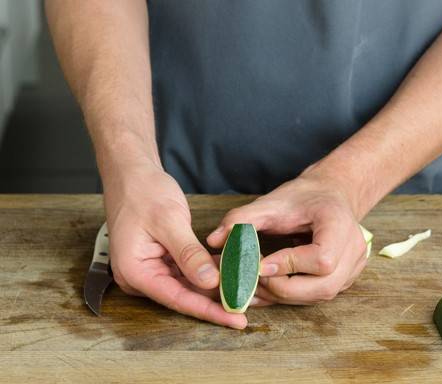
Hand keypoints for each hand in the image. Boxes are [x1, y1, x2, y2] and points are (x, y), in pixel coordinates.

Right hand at [103, 162, 246, 328]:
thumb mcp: (169, 221)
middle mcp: (140, 276)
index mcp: (135, 271)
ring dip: (215, 286)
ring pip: (188, 285)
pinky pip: (187, 271)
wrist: (131, 174)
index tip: (235, 317)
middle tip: (248, 306)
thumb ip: (189, 254)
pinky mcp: (160, 260)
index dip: (209, 310)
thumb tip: (209, 282)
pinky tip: (231, 270)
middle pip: (184, 296)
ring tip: (245, 289)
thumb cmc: (143, 192)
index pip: (178, 299)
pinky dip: (208, 271)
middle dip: (216, 301)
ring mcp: (150, 269)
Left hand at [207, 166, 367, 304]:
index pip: (321, 259)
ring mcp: (352, 267)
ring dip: (284, 295)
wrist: (330, 194)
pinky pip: (317, 294)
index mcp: (340, 225)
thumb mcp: (272, 201)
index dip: (289, 265)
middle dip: (282, 287)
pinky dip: (291, 296)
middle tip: (252, 279)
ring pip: (319, 296)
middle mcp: (353, 250)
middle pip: (323, 287)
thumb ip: (242, 219)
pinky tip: (267, 288)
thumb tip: (214, 240)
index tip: (258, 264)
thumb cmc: (304, 196)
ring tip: (254, 285)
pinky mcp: (345, 278)